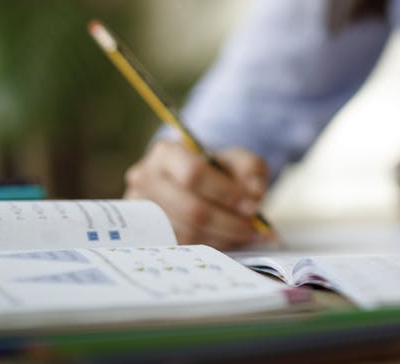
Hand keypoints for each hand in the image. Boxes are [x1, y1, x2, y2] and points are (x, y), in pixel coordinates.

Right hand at [123, 140, 270, 247]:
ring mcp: (144, 210)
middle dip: (228, 220)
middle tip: (254, 226)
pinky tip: (232, 240)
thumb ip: (250, 168)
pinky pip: (184, 246)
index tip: (252, 205)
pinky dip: (213, 245)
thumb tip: (255, 193)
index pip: (194, 174)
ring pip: (188, 232)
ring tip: (249, 234)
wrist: (192, 181)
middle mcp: (146, 179)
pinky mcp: (149, 234)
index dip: (225, 193)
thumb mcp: (236, 158)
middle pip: (190, 208)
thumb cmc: (215, 168)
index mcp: (166, 153)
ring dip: (224, 236)